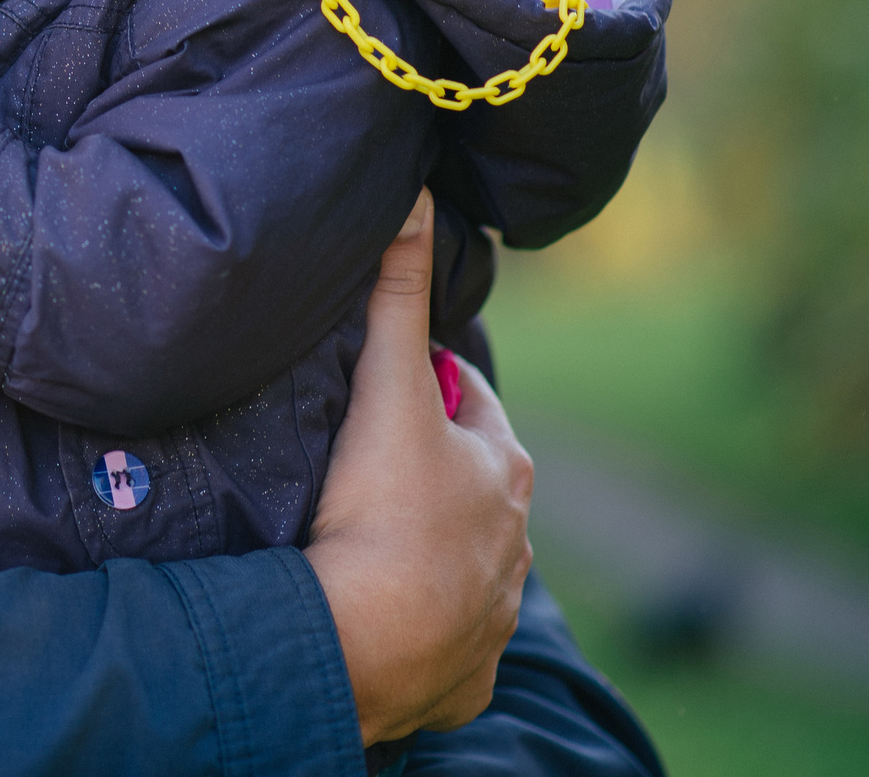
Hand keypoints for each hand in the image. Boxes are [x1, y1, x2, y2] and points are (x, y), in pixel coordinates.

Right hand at [305, 190, 533, 745]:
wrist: (366, 645)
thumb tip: (419, 190)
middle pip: (464, 482)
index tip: (372, 386)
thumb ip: (397, 293)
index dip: (422, 385)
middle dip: (423, 468)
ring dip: (418, 546)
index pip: (468, 400)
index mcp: (504, 466)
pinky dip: (414, 624)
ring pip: (457, 559)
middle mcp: (515, 541)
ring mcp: (490, 613)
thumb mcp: (389, 387)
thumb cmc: (383, 510)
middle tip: (352, 459)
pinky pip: (441, 639)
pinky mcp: (462, 678)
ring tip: (352, 536)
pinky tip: (370, 613)